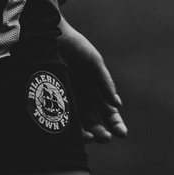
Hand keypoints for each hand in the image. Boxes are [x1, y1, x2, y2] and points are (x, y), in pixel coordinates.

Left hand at [58, 18, 126, 143]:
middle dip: (102, 133)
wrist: (51, 37)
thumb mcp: (94, 63)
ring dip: (88, 135)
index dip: (116, 124)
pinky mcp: (52, 103)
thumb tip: (117, 105)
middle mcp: (83, 100)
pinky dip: (70, 130)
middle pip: (95, 123)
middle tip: (106, 137)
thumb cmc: (75, 47)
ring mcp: (68, 102)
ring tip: (92, 137)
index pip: (109, 113)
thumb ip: (105, 82)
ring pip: (80, 126)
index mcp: (96, 91)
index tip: (122, 134)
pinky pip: (62, 120)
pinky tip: (76, 132)